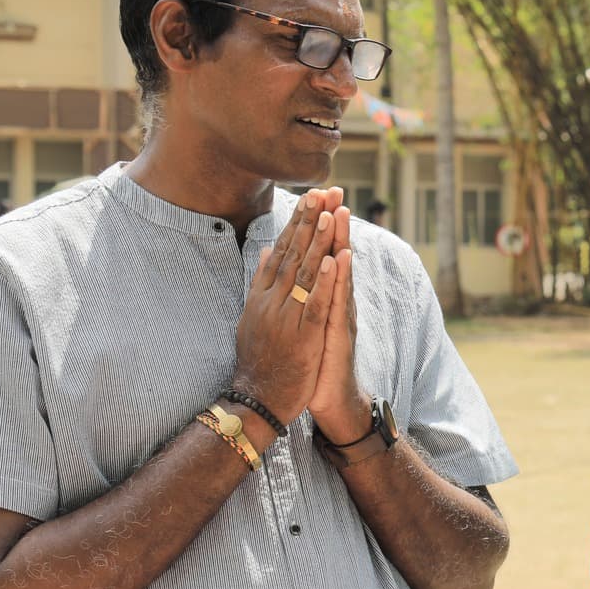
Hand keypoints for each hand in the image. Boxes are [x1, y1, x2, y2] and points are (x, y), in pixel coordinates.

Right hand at [231, 190, 337, 425]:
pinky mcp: (303, 335)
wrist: (258, 397)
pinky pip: (316, 304)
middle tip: (323, 191)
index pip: (282, 250)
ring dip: (317, 242)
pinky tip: (334, 260)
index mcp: (263, 294)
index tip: (311, 196)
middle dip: (309, 221)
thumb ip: (261, 281)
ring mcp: (287, 316)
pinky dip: (325, 282)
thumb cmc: (260, 358)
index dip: (297, 222)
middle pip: (293, 253)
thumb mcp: (254, 315)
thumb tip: (266, 250)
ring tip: (329, 214)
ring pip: (305, 273)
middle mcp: (272, 300)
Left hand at [306, 190, 369, 443]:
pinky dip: (341, 280)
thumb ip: (293, 290)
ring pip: (339, 272)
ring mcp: (339, 315)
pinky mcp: (338, 332)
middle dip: (332, 222)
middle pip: (333, 254)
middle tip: (334, 191)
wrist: (329, 398)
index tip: (316, 195)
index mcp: (321, 297)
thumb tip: (273, 261)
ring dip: (340, 240)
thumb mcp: (300, 322)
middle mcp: (334, 301)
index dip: (317, 225)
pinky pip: (339, 301)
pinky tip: (342, 258)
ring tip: (340, 212)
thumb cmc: (312, 362)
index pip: (319, 254)